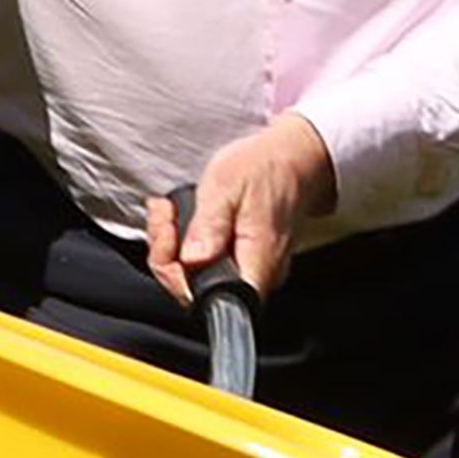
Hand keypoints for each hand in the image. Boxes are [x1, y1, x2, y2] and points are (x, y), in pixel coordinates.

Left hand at [145, 116, 332, 303]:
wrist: (293, 159)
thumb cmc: (265, 168)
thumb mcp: (228, 185)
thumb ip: (210, 225)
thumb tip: (192, 259)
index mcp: (257, 263)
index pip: (207, 298)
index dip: (175, 275)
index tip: (170, 236)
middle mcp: (257, 278)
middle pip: (194, 291)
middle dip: (167, 254)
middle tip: (165, 216)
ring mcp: (250, 273)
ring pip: (194, 279)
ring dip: (170, 247)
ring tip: (169, 210)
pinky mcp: (240, 263)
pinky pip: (202, 267)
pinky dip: (182, 244)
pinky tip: (178, 218)